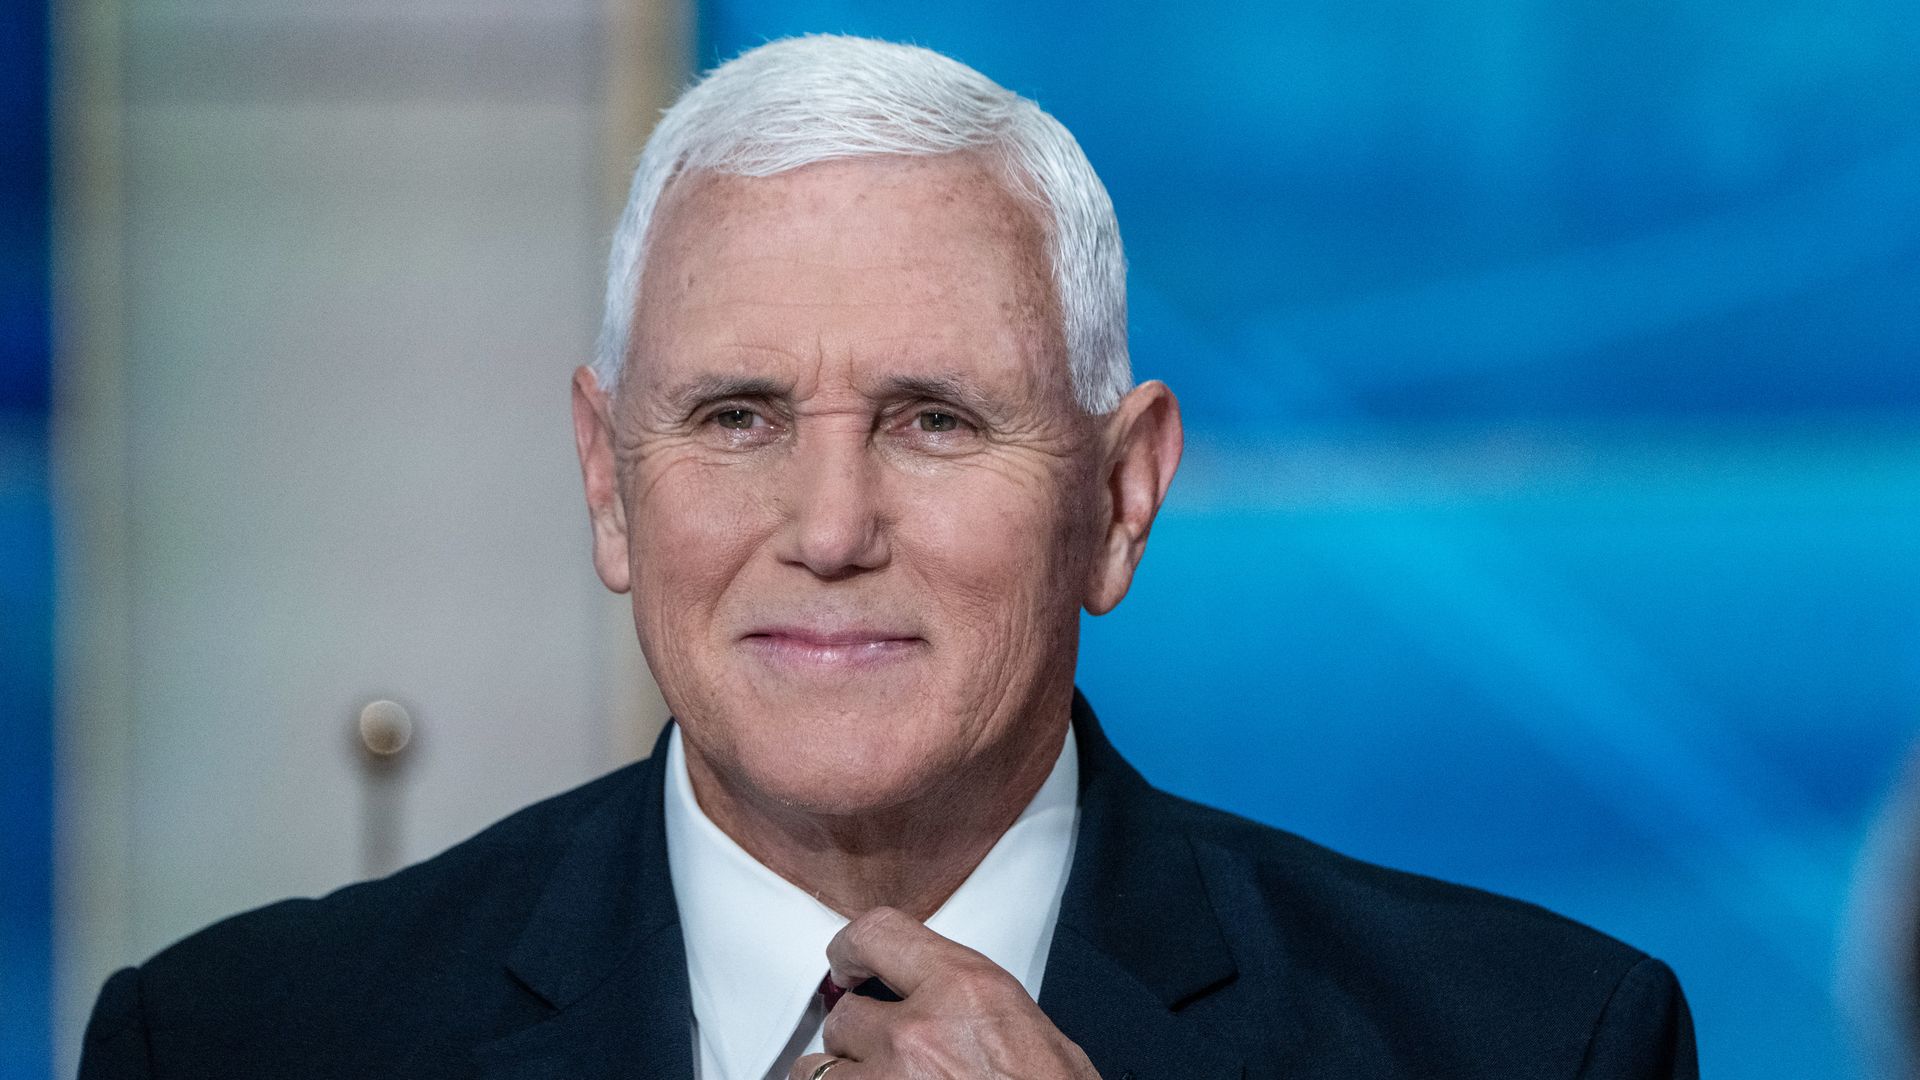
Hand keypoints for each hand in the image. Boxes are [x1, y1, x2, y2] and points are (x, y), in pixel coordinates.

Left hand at [788, 906, 1100, 1079]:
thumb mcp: (1034, 1032)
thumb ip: (973, 1005)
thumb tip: (937, 1001)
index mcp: (964, 990)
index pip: (876, 934)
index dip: (852, 948)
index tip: (847, 962)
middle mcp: (917, 1034)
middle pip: (844, 1015)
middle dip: (860, 1037)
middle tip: (888, 1056)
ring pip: (819, 1070)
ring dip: (844, 1079)